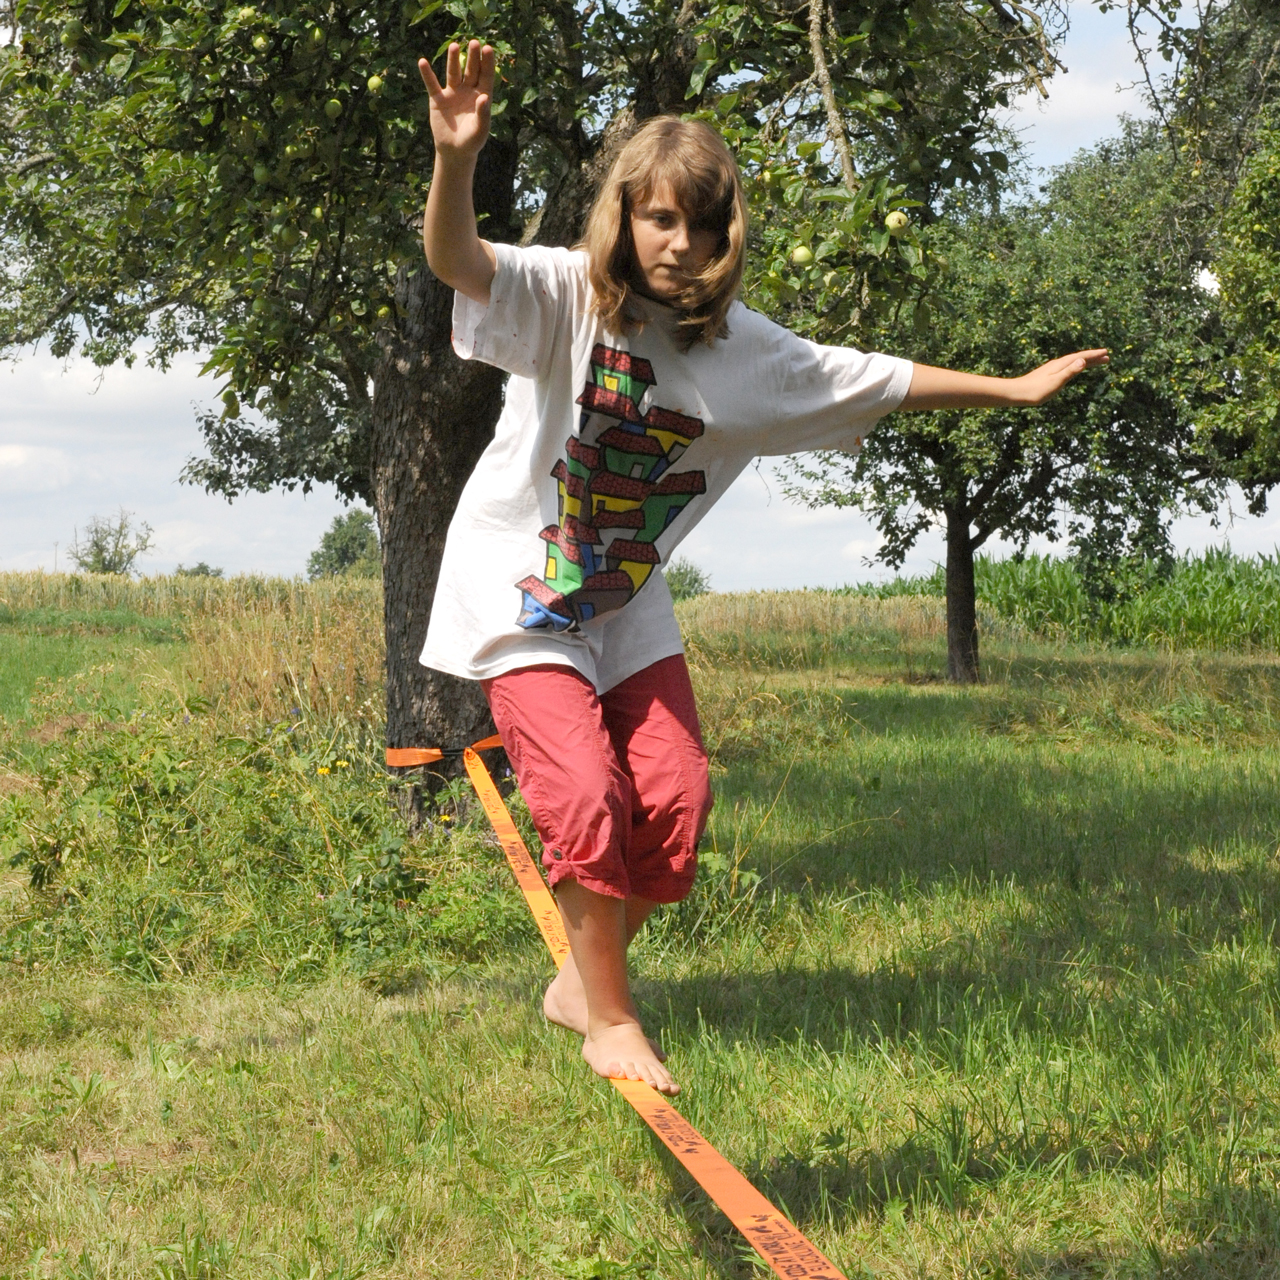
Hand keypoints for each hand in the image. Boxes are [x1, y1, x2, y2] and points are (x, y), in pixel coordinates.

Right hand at [418, 40, 495, 158]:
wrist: (455, 151)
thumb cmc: (472, 141)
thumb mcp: (480, 129)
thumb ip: (483, 114)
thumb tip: (484, 97)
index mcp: (481, 96)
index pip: (486, 76)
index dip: (487, 63)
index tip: (488, 49)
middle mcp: (467, 91)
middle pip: (471, 70)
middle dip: (473, 57)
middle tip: (474, 42)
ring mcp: (452, 93)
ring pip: (453, 73)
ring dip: (453, 60)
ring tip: (454, 46)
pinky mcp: (438, 99)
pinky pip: (432, 85)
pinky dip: (427, 74)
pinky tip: (422, 62)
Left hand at [1010, 349, 1109, 405]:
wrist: (1016, 393)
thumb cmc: (1036, 391)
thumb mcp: (1056, 382)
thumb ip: (1069, 371)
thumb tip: (1083, 361)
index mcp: (1060, 365)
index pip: (1080, 357)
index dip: (1094, 355)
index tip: (1106, 353)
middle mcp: (1056, 364)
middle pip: (1078, 358)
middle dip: (1092, 358)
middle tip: (1106, 357)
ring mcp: (1052, 369)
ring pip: (1072, 362)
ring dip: (1084, 362)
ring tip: (1095, 363)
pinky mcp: (1048, 374)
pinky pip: (1066, 367)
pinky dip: (1075, 366)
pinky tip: (1074, 369)